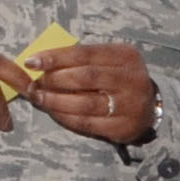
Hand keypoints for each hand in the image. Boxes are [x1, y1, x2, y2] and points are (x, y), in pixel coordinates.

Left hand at [23, 41, 157, 146]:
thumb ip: (80, 60)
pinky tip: (52, 112)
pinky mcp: (122, 127)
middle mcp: (130, 79)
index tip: (31, 62)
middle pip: (85, 77)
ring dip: (55, 101)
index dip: (55, 57)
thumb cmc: (117, 79)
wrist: (147, 108)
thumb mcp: (107, 61)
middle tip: (34, 83)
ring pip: (84, 103)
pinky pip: (87, 123)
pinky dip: (65, 117)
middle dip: (54, 80)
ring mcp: (129, 105)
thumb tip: (41, 62)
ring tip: (38, 98)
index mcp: (125, 56)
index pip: (85, 53)